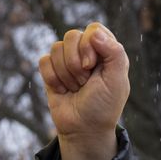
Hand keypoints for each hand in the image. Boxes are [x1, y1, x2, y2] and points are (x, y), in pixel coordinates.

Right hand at [40, 24, 129, 159]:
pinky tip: (62, 90)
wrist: (83, 130)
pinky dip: (52, 79)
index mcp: (106, 50)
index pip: (93, 29)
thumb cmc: (104, 106)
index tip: (91, 66)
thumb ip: (114, 52)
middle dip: (75, 63)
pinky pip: (43, 61)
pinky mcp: (52, 71)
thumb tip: (94, 33)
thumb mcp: (117, 81)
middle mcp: (87, 52)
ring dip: (65, 74)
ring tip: (76, 88)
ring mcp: (68, 60)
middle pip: (71, 36)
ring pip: (56, 48)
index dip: (88, 45)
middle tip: (84, 82)